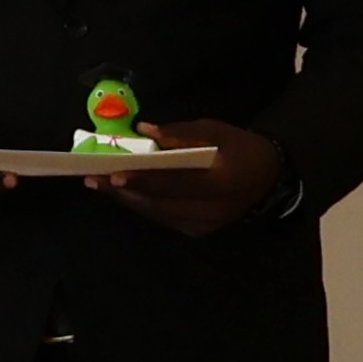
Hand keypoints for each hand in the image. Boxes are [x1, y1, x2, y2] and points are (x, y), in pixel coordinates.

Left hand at [97, 119, 287, 239]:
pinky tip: (121, 193)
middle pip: (161, 204)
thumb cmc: (239, 147)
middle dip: (124, 193)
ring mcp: (207, 225)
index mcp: (224, 180)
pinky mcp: (199, 231)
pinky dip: (141, 205)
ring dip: (126, 200)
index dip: (145, 180)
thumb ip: (179, 133)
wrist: (269, 177)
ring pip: (158, 215)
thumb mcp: (215, 130)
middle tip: (92, 179)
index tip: (114, 175)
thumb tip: (144, 131)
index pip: (177, 183)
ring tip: (98, 185)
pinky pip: (164, 219)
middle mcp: (215, 209)